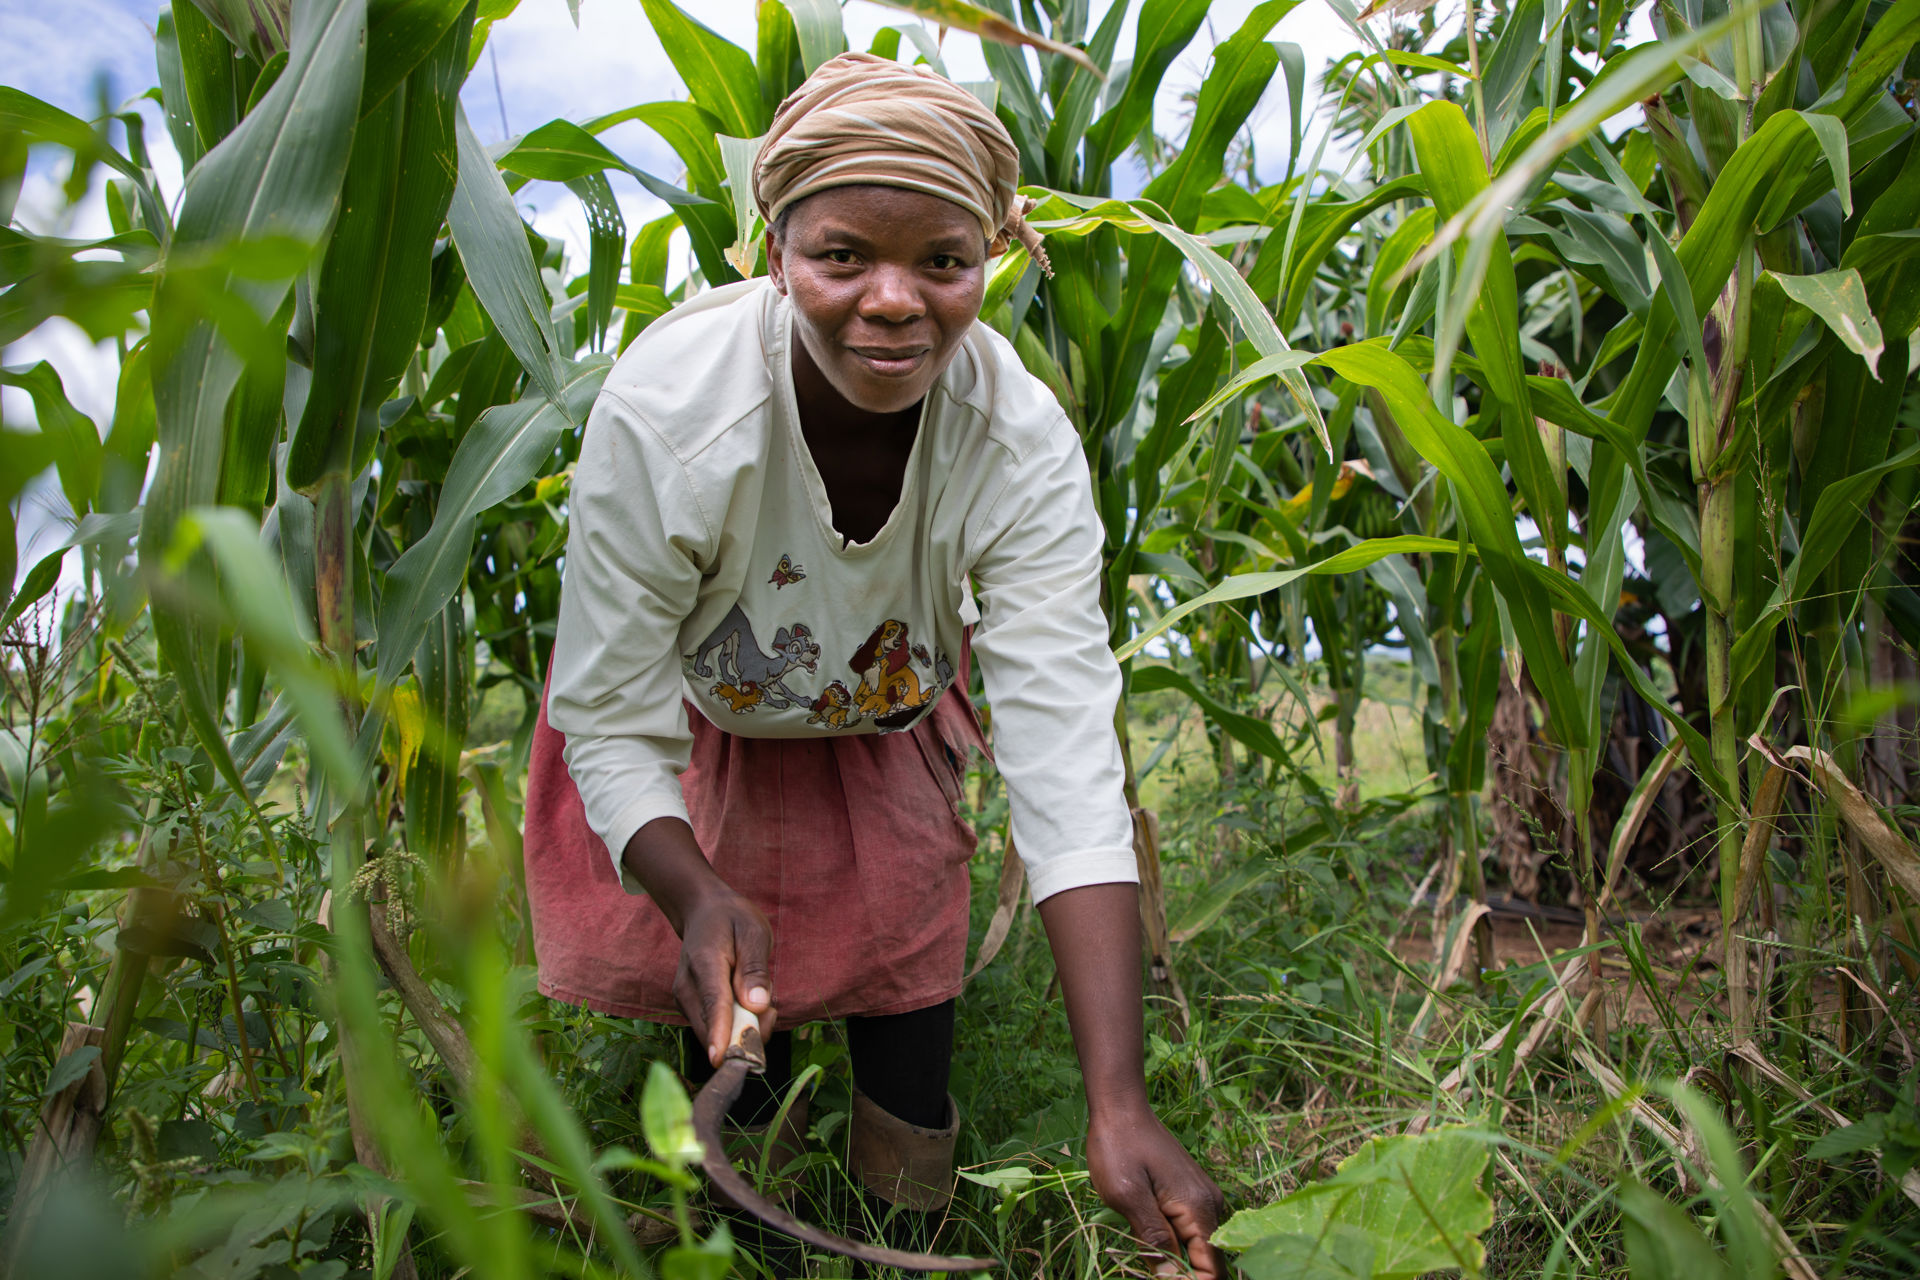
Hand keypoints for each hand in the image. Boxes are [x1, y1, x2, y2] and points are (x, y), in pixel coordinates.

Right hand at [671, 889, 776, 1066]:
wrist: (703, 912)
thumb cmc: (732, 920)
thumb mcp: (754, 932)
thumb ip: (755, 969)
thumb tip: (756, 1006)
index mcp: (705, 961)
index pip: (714, 1003)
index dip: (719, 1033)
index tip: (720, 1059)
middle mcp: (687, 986)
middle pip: (712, 1027)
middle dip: (746, 1032)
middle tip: (772, 1011)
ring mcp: (684, 999)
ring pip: (713, 1033)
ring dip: (742, 1029)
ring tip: (759, 998)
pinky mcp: (689, 1008)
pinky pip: (714, 1029)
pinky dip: (734, 1025)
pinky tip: (747, 1003)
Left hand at [1086, 1101, 1224, 1279]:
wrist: (1121, 1109)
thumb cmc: (1118, 1148)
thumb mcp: (1128, 1196)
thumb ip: (1154, 1239)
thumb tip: (1172, 1279)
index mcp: (1199, 1208)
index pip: (1213, 1269)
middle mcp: (1211, 1205)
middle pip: (1209, 1261)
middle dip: (1183, 1275)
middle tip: (1148, 1270)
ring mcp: (1204, 1198)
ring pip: (1200, 1248)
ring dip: (1178, 1261)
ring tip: (1146, 1254)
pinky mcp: (1193, 1194)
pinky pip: (1192, 1231)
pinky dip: (1176, 1244)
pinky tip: (1150, 1237)